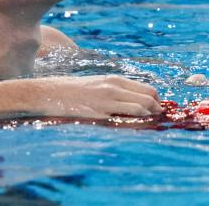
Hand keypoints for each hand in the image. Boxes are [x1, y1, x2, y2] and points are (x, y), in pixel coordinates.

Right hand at [35, 75, 161, 118]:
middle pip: (149, 97)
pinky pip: (126, 119)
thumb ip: (116, 91)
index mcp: (115, 80)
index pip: (147, 89)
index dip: (156, 101)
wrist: (51, 93)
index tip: (157, 110)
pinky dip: (135, 123)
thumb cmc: (74, 90)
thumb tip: (134, 102)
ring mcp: (108, 100)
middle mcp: (114, 88)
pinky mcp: (100, 113)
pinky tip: (134, 129)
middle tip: (157, 119)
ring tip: (149, 125)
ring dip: (150, 117)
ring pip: (142, 107)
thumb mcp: (98, 85)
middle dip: (157, 109)